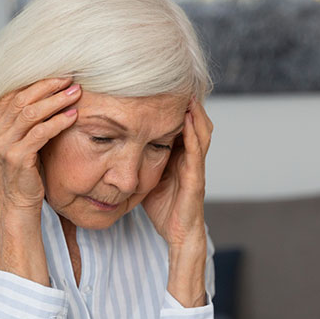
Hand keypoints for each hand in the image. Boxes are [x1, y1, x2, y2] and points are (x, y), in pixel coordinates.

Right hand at [0, 78, 81, 215]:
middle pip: (22, 99)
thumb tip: (47, 97)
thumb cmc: (24, 173)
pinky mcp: (17, 158)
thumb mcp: (20, 144)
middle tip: (70, 80)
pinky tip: (73, 116)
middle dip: (48, 87)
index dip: (37, 83)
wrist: (17, 205)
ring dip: (56, 101)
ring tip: (75, 94)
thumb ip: (24, 123)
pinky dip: (58, 122)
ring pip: (31, 113)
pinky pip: (40, 133)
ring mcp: (3, 145)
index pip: (13, 95)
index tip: (59, 76)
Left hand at [142, 98, 212, 249]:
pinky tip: (187, 120)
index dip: (176, 107)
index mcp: (180, 157)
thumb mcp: (148, 177)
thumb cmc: (164, 208)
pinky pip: (196, 153)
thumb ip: (141, 160)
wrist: (178, 234)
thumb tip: (118, 144)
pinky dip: (193, 134)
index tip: (165, 87)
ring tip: (188, 94)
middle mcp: (191, 159)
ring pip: (201, 133)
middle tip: (180, 83)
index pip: (181, 126)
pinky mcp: (195, 180)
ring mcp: (195, 168)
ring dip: (195, 113)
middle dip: (190, 103)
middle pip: (196, 124)